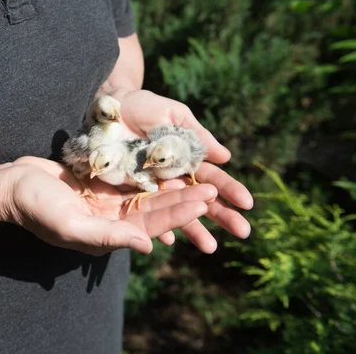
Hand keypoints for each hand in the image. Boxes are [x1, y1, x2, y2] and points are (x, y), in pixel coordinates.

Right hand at [0, 156, 216, 255]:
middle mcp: (112, 220)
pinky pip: (133, 182)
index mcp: (107, 234)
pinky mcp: (101, 186)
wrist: (12, 185)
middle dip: (184, 200)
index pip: (151, 225)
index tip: (204, 201)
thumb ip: (108, 236)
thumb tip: (147, 246)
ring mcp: (107, 203)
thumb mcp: (70, 225)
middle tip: (214, 188)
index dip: (179, 213)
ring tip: (200, 178)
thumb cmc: (36, 207)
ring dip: (172, 188)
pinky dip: (152, 176)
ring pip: (147, 196)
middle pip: (155, 210)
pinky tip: (170, 167)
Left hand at [111, 89, 253, 252]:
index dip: (230, 190)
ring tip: (210, 249)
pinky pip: (144, 213)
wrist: (107, 107)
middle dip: (222, 216)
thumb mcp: (173, 115)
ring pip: (176, 212)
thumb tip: (226, 157)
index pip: (213, 178)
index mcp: (186, 159)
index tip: (248, 203)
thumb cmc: (144, 106)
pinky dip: (156, 226)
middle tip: (244, 232)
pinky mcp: (129, 192)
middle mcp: (172, 177)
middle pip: (200, 200)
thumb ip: (196, 135)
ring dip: (194, 230)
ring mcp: (151, 187)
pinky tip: (168, 240)